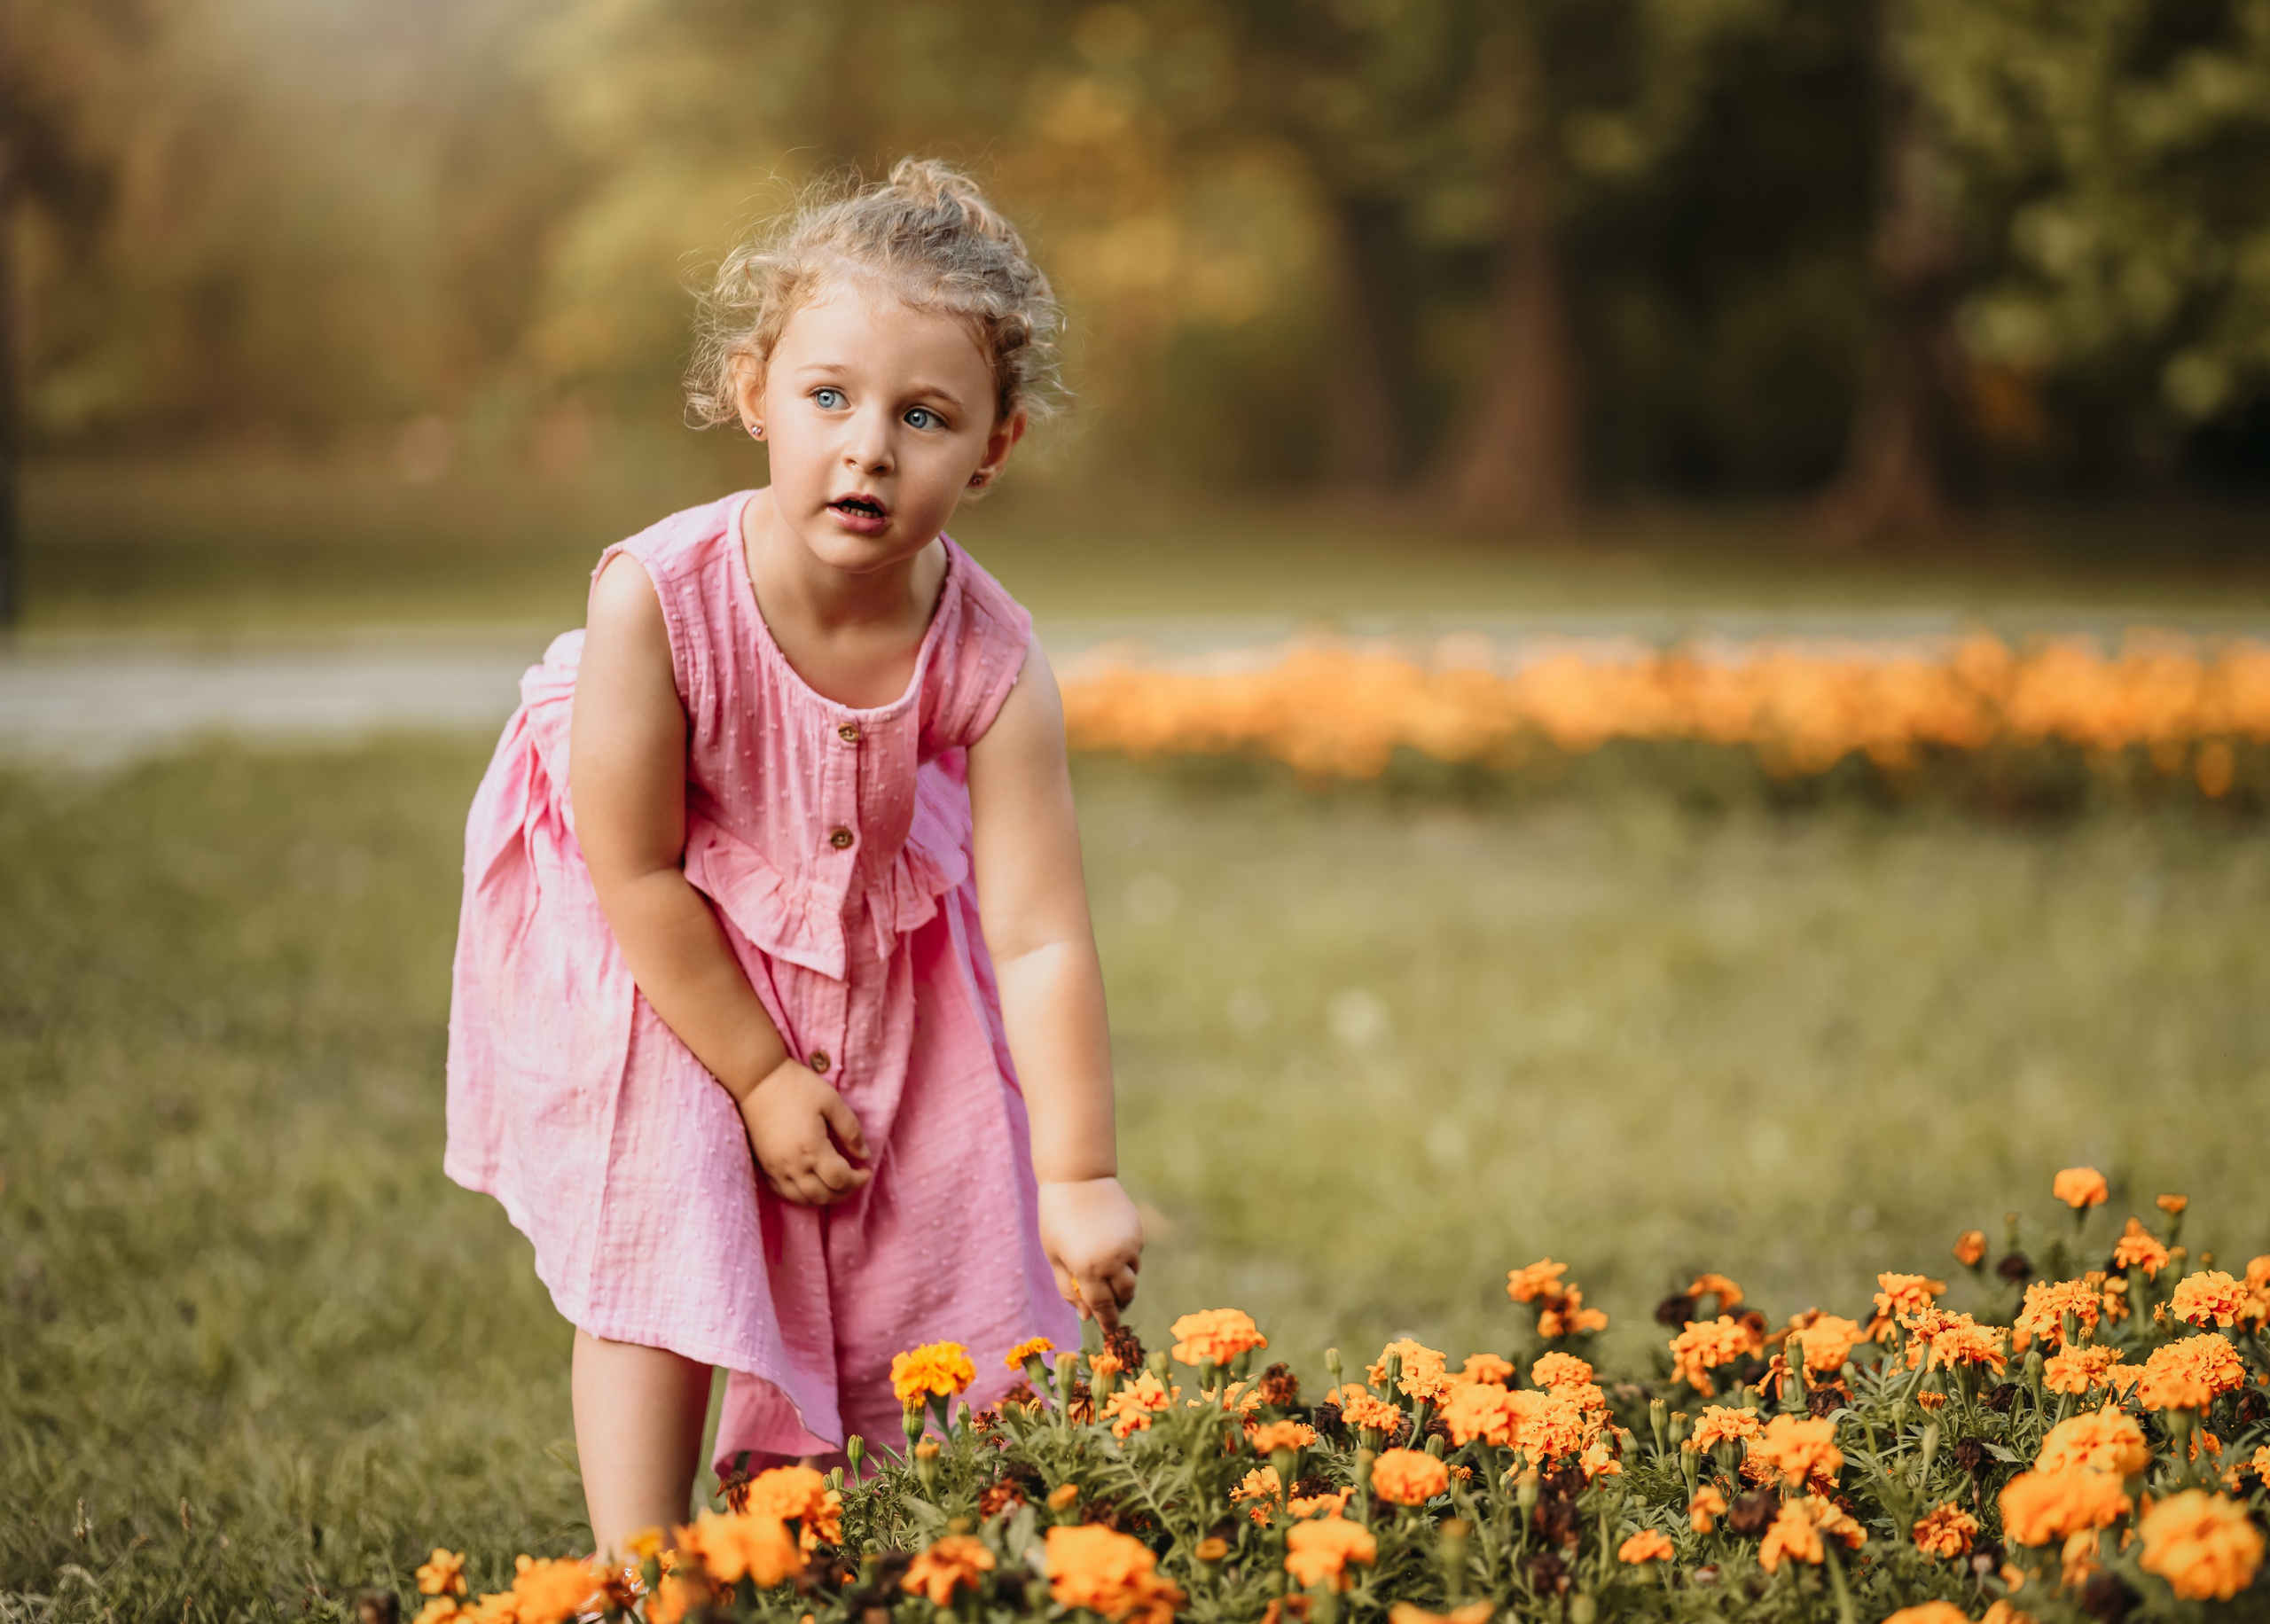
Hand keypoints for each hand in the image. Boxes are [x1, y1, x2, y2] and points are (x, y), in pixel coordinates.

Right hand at [736, 1057, 870, 1205]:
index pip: (840, 1180)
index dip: (858, 1180)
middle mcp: (792, 1165)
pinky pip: (785, 1193)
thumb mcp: (832, 1101)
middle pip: (823, 1196)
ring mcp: (775, 1168)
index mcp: (812, 1148)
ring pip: (803, 1200)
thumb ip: (851, 1130)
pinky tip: (813, 1183)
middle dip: (845, 1192)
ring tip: (836, 1183)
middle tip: (855, 1179)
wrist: (757, 1081)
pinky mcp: (765, 1166)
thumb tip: (864, 1155)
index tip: (867, 1170)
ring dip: (824, 1197)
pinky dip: (803, 1195)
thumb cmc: (797, 1086)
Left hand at [1039, 1177, 1142, 1325]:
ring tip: (1106, 1272)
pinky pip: (1135, 1254)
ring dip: (1122, 1281)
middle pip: (1125, 1294)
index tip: (1109, 1330)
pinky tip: (1109, 1246)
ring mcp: (1129, 1244)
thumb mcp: (1055, 1256)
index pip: (1103, 1306)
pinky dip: (1125, 1259)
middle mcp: (1113, 1260)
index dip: (1107, 1321)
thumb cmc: (1057, 1219)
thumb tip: (1087, 1315)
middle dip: (1119, 1304)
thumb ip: (1070, 1288)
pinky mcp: (1137, 1230)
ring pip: (1133, 1275)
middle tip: (1111, 1306)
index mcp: (1088, 1269)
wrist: (1078, 1179)